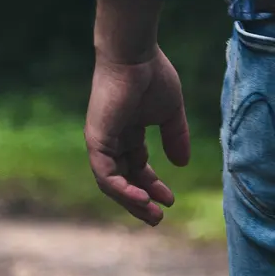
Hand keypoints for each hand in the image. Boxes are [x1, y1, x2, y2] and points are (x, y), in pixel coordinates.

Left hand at [85, 48, 190, 225]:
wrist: (134, 56)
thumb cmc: (151, 76)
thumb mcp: (169, 114)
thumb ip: (174, 137)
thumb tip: (180, 164)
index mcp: (126, 133)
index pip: (136, 167)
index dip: (152, 185)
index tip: (170, 200)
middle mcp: (110, 139)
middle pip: (122, 178)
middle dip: (139, 200)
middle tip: (157, 218)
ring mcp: (100, 140)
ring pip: (110, 182)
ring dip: (130, 200)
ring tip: (151, 214)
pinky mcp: (96, 138)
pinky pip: (104, 173)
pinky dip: (119, 188)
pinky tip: (138, 197)